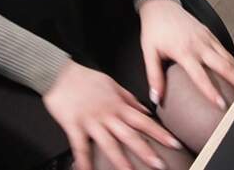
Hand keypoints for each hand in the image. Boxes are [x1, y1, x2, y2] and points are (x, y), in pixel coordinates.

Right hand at [42, 59, 185, 169]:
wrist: (59, 73)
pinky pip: (80, 147)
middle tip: (160, 164)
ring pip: (109, 143)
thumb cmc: (85, 78)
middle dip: (146, 151)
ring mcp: (91, 121)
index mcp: (118, 105)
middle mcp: (108, 115)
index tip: (174, 143)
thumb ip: (129, 99)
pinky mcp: (74, 126)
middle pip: (130, 135)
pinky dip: (84, 162)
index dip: (160, 133)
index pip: (144, 121)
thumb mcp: (112, 84)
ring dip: (121, 161)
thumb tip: (145, 109)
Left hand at [138, 0, 233, 110]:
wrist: (160, 5)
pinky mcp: (209, 33)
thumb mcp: (149, 52)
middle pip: (223, 65)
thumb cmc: (154, 29)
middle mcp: (199, 44)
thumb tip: (156, 98)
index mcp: (184, 51)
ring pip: (228, 57)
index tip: (221, 105)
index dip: (211, 91)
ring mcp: (206, 38)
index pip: (200, 76)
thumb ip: (154, 76)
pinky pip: (224, 50)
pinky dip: (233, 61)